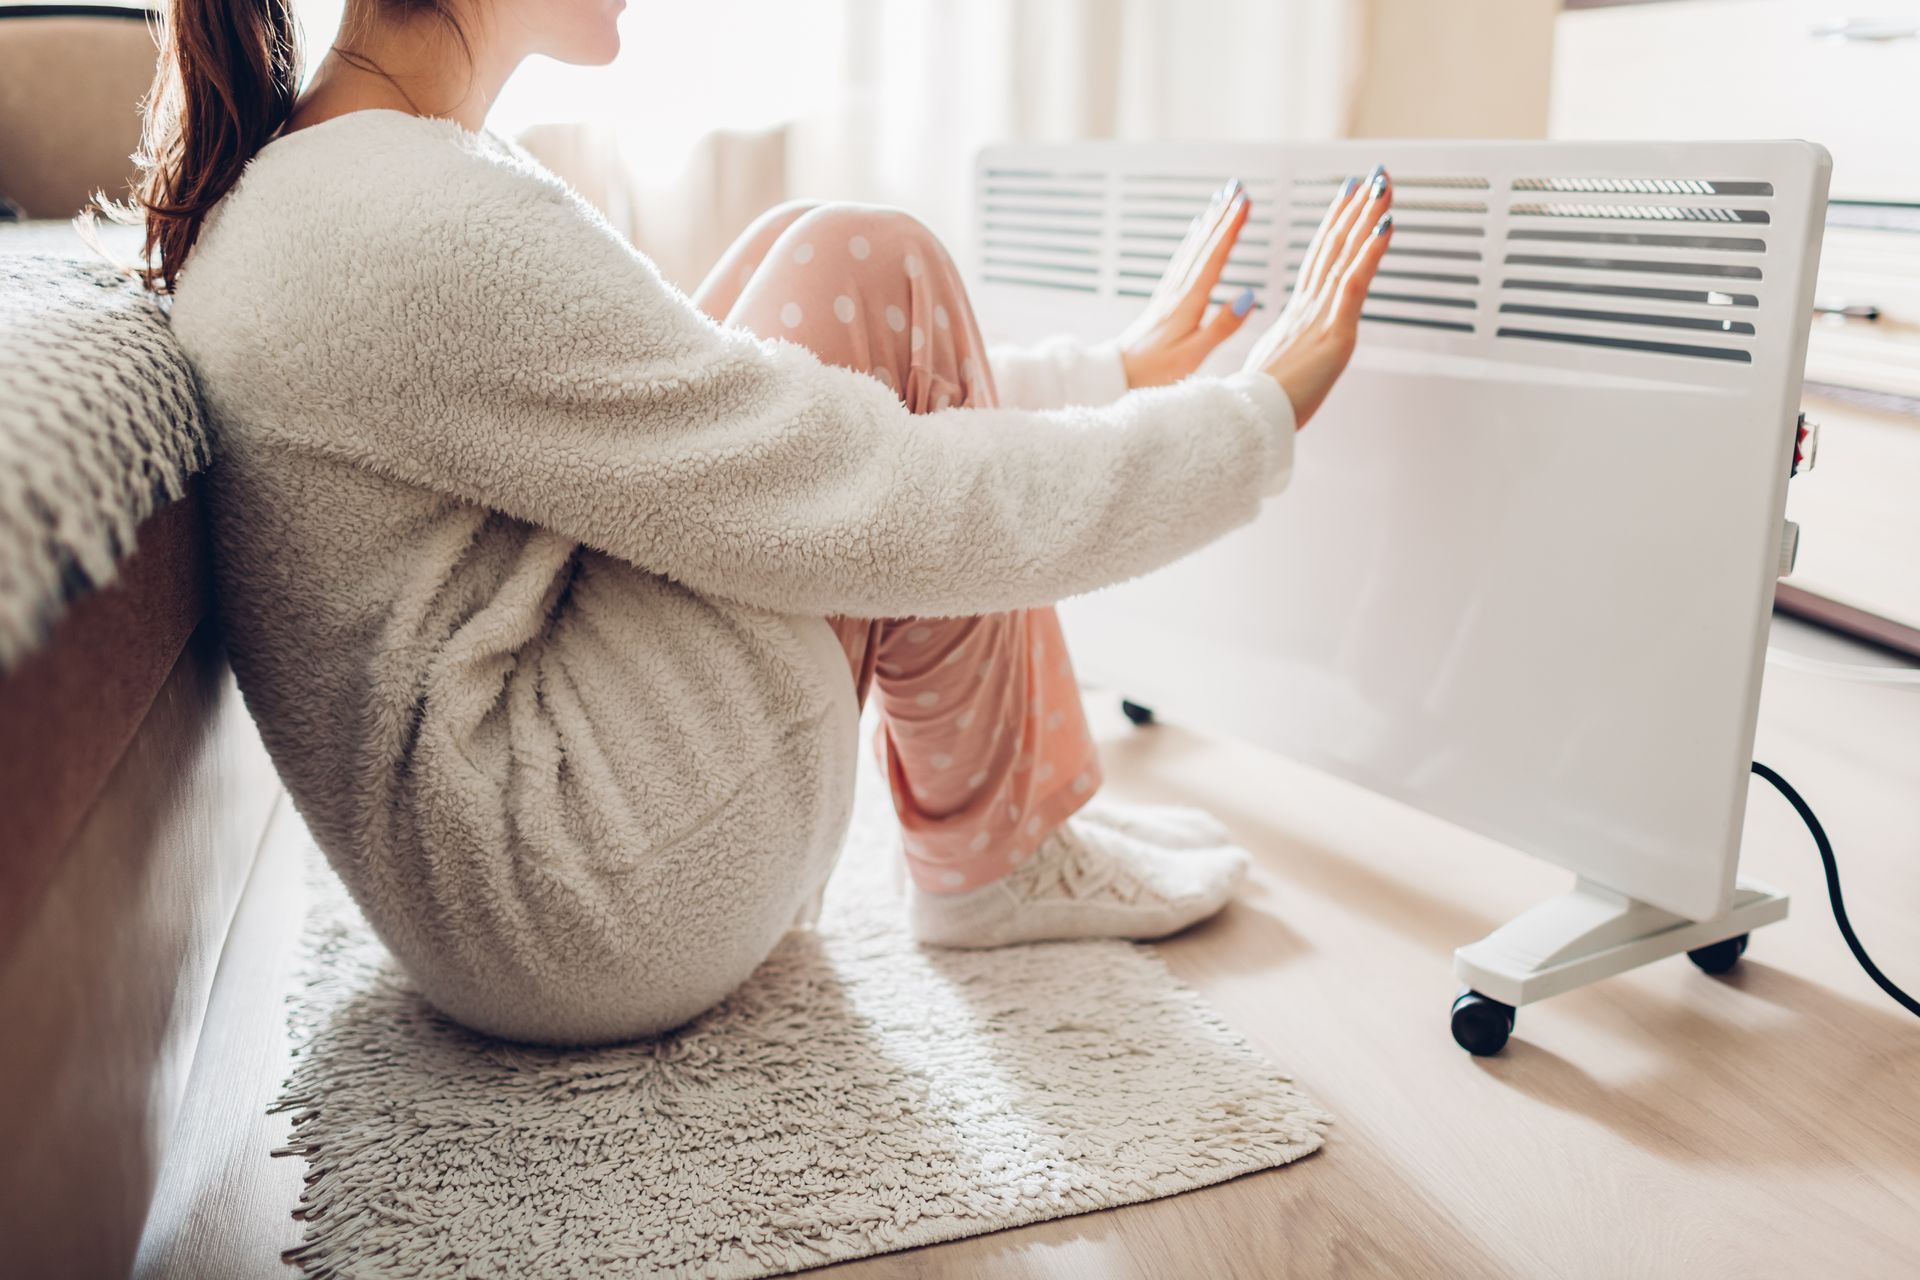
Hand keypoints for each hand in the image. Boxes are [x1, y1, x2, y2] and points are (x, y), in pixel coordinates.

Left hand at [1118, 179, 1257, 388]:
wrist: (1118, 375)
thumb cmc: (1155, 372)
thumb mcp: (1193, 356)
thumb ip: (1222, 327)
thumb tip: (1248, 296)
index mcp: (1188, 303)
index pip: (1214, 257)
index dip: (1230, 229)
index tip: (1244, 202)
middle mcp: (1177, 292)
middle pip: (1203, 246)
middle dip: (1222, 216)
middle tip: (1238, 188)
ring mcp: (1169, 293)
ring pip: (1192, 249)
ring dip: (1209, 223)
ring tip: (1222, 199)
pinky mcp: (1164, 299)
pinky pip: (1182, 260)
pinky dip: (1192, 240)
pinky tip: (1197, 229)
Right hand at [1243, 166, 1393, 427]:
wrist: (1248, 422)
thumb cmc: (1257, 408)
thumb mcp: (1273, 375)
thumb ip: (1283, 360)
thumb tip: (1282, 363)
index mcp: (1294, 319)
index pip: (1318, 263)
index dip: (1333, 229)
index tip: (1345, 200)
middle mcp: (1307, 310)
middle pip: (1332, 248)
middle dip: (1352, 209)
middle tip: (1368, 177)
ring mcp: (1320, 317)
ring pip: (1345, 254)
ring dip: (1366, 216)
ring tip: (1381, 184)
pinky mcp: (1334, 332)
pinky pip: (1355, 282)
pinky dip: (1372, 251)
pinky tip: (1386, 225)